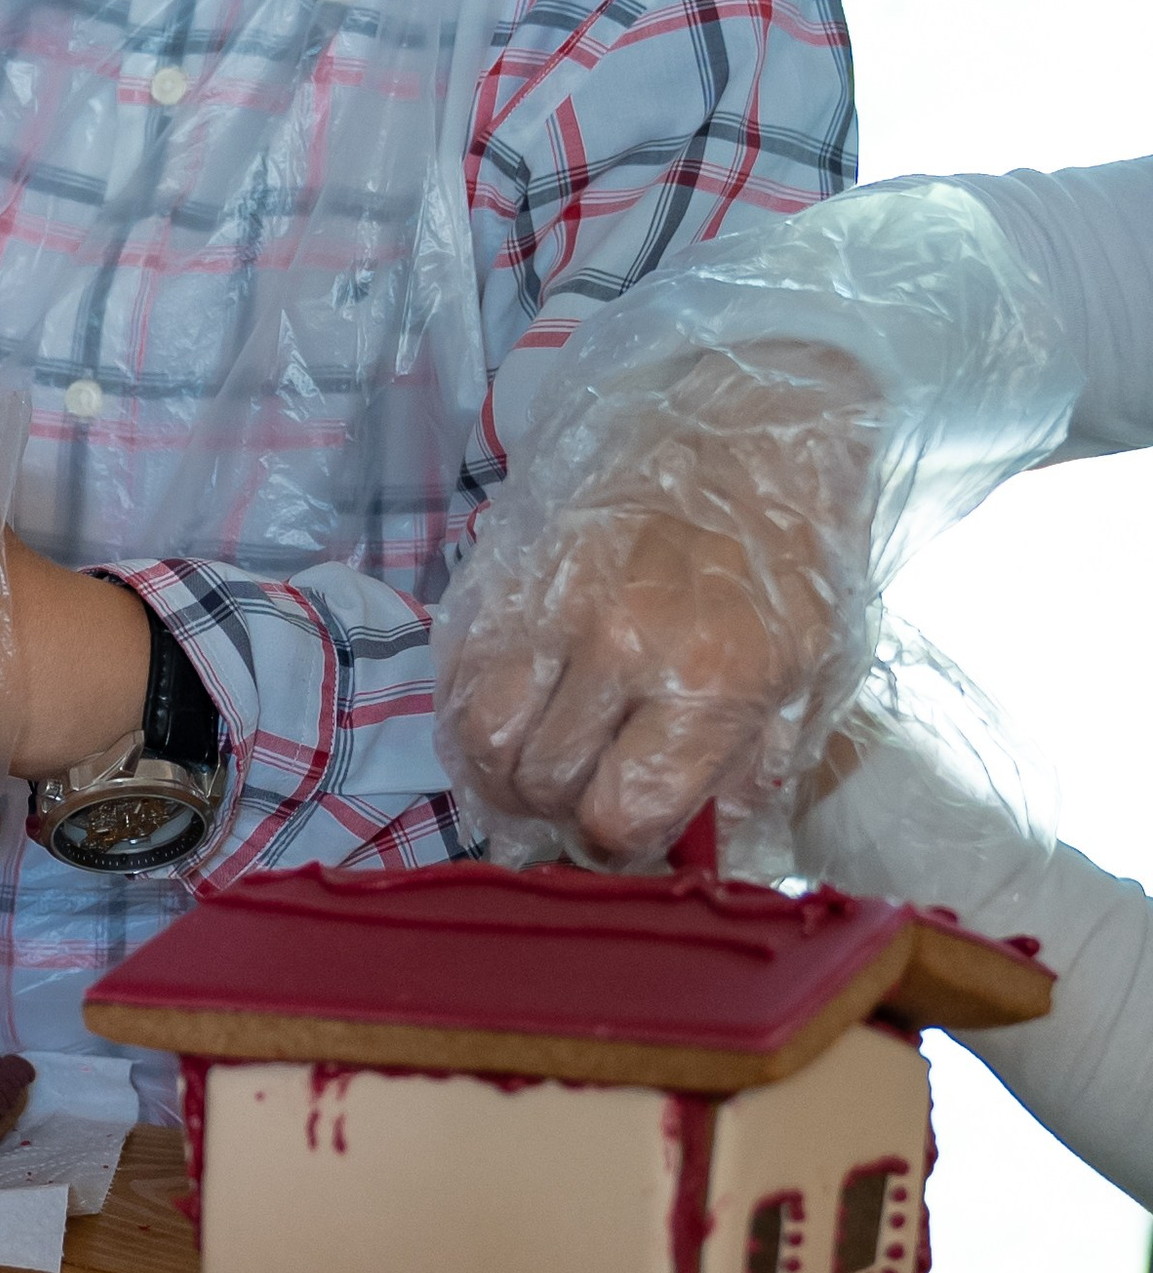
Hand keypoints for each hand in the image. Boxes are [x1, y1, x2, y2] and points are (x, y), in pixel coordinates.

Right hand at [435, 353, 877, 869]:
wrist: (748, 425)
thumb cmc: (792, 551)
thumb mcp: (813, 669)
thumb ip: (756, 761)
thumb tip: (701, 834)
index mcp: (711, 683)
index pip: (620, 815)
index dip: (614, 847)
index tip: (622, 838)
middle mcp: (623, 649)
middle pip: (546, 784)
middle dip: (559, 812)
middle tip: (579, 800)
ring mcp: (555, 605)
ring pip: (482, 735)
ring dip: (500, 773)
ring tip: (527, 774)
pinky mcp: (512, 569)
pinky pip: (458, 672)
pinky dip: (468, 714)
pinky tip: (503, 721)